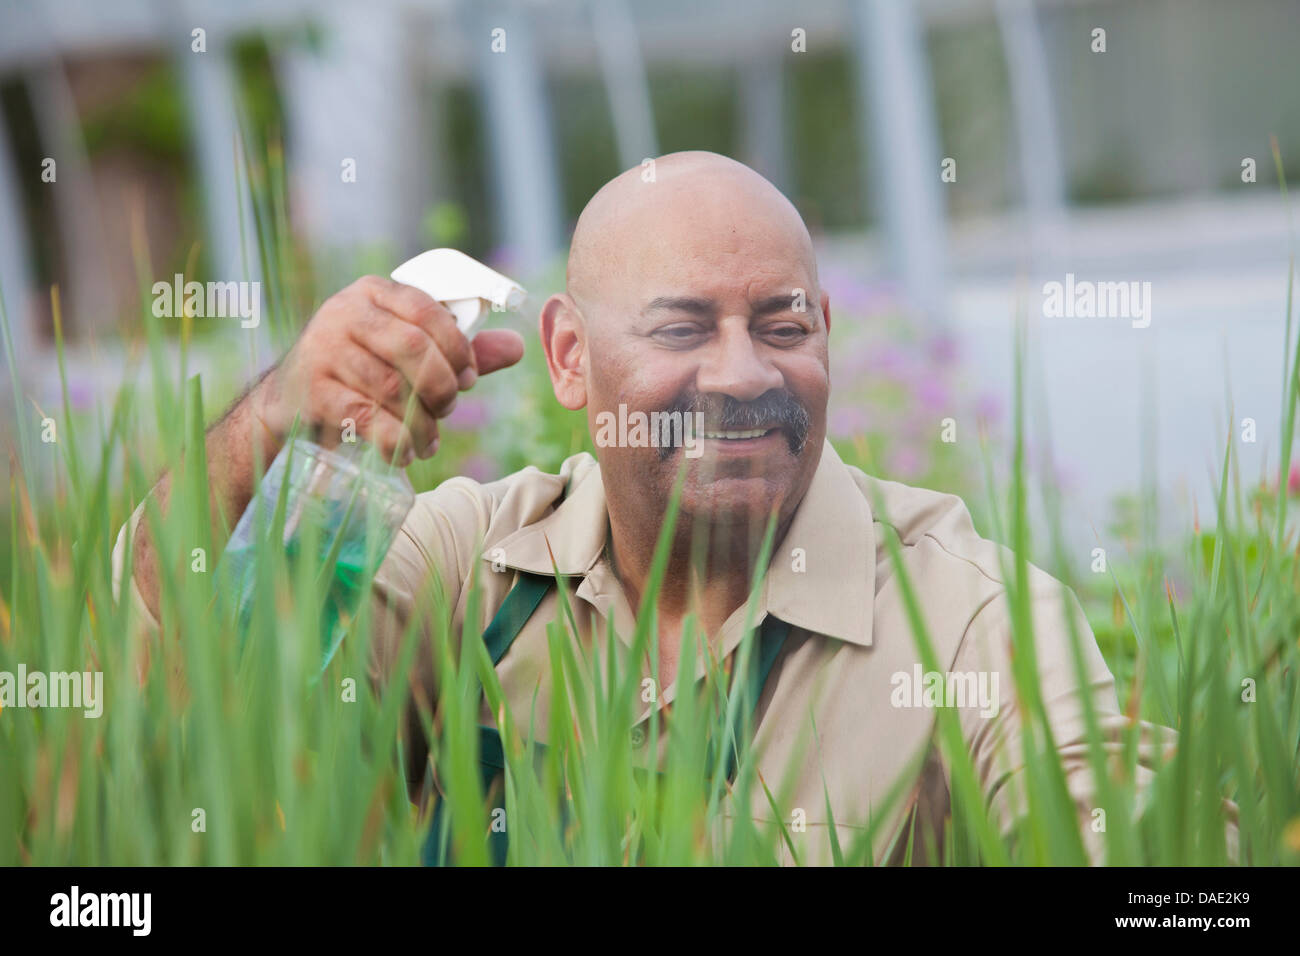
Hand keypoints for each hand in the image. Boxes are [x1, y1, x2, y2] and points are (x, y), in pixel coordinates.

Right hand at [251, 274, 524, 464]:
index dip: (458, 347)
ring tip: (429, 441)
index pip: (428, 310)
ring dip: (422, 423)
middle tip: (448, 409)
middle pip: (413, 348)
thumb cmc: (361, 370)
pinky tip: (405, 454)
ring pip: (392, 388)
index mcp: (375, 292)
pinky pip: (366, 418)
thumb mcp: (407, 352)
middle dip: (442, 386)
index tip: (470, 378)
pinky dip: (394, 441)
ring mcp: (323, 350)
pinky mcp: (312, 390)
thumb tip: (517, 346)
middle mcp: (345, 312)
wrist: (289, 400)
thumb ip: (458, 349)